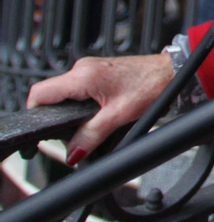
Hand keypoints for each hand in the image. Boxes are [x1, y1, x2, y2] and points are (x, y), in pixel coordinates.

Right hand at [27, 52, 173, 162]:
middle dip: (54, 116)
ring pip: (65, 92)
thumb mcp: (118, 116)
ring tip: (86, 124)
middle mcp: (82, 68)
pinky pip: (78, 89)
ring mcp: (90, 68)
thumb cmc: (152, 85)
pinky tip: (95, 113)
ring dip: (69, 110)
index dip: (34, 113)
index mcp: (82, 76)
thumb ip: (91, 135)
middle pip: (51, 94)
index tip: (41, 131)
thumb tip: (72, 153)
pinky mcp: (99, 72)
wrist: (172, 72)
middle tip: (68, 134)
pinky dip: (80, 103)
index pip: (39, 93)